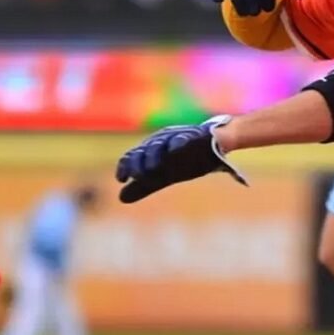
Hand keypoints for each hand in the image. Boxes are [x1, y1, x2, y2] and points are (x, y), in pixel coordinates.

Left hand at [115, 116, 247, 202]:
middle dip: (139, 163)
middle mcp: (159, 141)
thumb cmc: (183, 161)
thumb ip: (142, 186)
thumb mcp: (162, 176)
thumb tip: (120, 198)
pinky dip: (178, 143)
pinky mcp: (193, 136)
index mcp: (150, 150)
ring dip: (154, 155)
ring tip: (153, 168)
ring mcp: (175, 137)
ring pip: (160, 144)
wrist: (213, 145)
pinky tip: (175, 151)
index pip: (131, 156)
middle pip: (143, 150)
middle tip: (139, 176)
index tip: (122, 179)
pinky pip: (183, 138)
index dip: (125, 167)